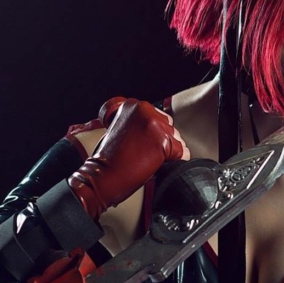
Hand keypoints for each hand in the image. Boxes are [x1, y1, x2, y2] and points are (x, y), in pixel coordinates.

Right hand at [68, 98, 187, 220]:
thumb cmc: (108, 158)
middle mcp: (146, 110)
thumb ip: (139, 123)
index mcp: (134, 105)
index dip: (154, 132)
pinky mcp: (164, 142)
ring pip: (176, 138)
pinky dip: (176, 160)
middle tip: (144, 153)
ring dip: (168, 151)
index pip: (158, 116)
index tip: (144, 141)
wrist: (101, 177)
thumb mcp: (121, 128)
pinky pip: (181, 152)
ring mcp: (156, 125)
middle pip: (169, 126)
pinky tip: (159, 164)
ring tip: (146, 159)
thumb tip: (159, 128)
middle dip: (162, 141)